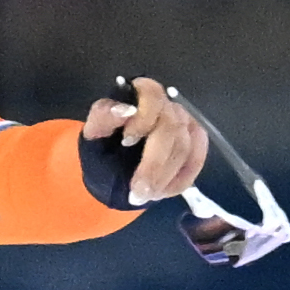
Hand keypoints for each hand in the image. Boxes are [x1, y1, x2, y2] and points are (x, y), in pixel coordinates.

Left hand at [82, 76, 207, 205]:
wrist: (112, 168)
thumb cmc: (102, 146)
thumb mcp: (93, 133)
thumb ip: (103, 117)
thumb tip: (124, 109)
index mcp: (140, 93)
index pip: (151, 95)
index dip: (143, 119)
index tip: (126, 142)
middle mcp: (167, 104)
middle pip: (171, 128)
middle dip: (154, 164)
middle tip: (138, 190)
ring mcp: (185, 121)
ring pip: (185, 147)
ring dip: (165, 177)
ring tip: (145, 195)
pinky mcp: (195, 140)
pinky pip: (196, 160)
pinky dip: (180, 180)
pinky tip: (162, 192)